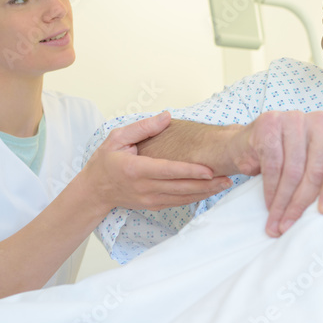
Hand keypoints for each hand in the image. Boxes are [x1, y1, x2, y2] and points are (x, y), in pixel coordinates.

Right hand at [83, 112, 232, 212]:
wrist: (94, 190)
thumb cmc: (106, 161)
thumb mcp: (117, 138)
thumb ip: (143, 127)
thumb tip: (167, 116)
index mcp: (136, 169)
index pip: (169, 170)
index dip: (190, 171)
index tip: (210, 169)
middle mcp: (144, 187)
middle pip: (181, 188)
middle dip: (207, 184)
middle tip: (228, 178)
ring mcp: (150, 199)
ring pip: (182, 198)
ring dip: (205, 192)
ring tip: (225, 184)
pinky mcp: (153, 206)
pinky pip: (178, 203)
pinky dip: (195, 198)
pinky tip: (209, 191)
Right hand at [227, 110, 322, 236]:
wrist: (250, 144)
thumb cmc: (289, 159)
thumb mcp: (313, 165)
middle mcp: (320, 121)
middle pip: (316, 170)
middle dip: (302, 203)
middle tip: (292, 226)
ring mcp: (295, 119)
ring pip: (293, 171)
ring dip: (284, 202)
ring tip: (278, 223)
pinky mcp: (270, 123)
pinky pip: (273, 165)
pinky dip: (271, 190)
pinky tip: (269, 205)